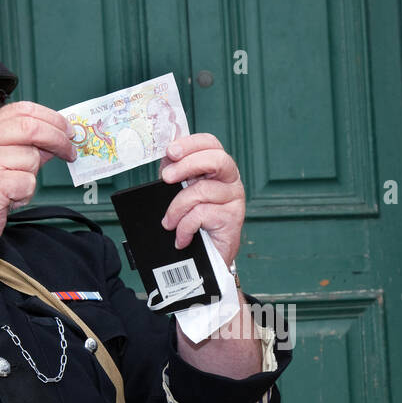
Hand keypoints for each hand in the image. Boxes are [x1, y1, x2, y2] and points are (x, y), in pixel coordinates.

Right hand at [0, 102, 75, 252]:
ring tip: (16, 187)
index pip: (23, 109)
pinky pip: (27, 182)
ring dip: (33, 176)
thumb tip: (59, 138)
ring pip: (31, 158)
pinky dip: (26, 193)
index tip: (68, 130)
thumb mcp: (3, 162)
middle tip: (70, 152)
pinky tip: (10, 199)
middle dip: (58, 139)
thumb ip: (28, 148)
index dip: (51, 118)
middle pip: (31, 127)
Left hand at [159, 133, 245, 263]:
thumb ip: (177, 173)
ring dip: (177, 209)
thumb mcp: (182, 192)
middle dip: (187, 165)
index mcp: (218, 168)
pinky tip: (182, 238)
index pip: (211, 144)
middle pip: (216, 159)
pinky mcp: (232, 218)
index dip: (191, 144)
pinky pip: (200, 215)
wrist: (209, 258)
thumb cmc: (195, 222)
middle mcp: (231, 180)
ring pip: (201, 191)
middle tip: (166, 178)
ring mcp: (234, 199)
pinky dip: (184, 228)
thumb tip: (166, 155)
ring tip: (169, 223)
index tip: (171, 151)